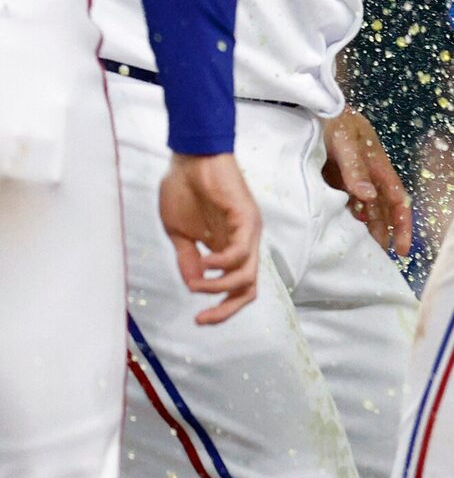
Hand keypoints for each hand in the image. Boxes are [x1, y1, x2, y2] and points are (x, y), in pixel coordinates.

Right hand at [159, 151, 261, 323]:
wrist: (189, 158)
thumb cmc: (184, 190)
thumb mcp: (180, 232)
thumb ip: (188, 259)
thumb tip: (193, 286)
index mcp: (228, 248)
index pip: (237, 287)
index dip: (222, 308)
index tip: (198, 320)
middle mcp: (243, 242)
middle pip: (248, 288)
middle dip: (227, 309)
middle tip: (202, 318)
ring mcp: (247, 230)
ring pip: (247, 274)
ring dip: (219, 287)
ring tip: (197, 284)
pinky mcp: (245, 216)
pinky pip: (240, 250)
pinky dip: (221, 264)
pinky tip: (203, 262)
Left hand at [322, 107, 412, 256]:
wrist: (306, 102)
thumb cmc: (331, 118)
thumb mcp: (344, 140)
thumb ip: (355, 168)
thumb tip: (369, 198)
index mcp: (378, 163)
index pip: (396, 199)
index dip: (402, 224)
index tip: (402, 249)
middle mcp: (367, 173)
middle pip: (381, 209)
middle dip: (384, 233)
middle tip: (378, 258)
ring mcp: (349, 176)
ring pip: (363, 209)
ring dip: (365, 228)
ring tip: (362, 252)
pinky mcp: (331, 178)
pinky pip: (342, 203)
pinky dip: (345, 218)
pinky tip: (340, 232)